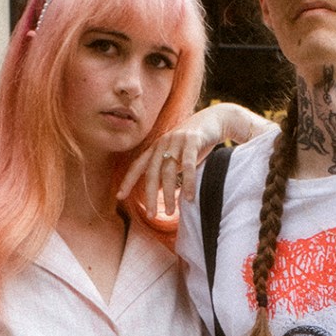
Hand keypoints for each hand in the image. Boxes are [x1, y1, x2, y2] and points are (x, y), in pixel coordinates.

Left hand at [120, 103, 272, 215]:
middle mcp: (163, 142)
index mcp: (156, 147)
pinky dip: (188, 182)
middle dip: (150, 195)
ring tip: (172, 212)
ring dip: (169, 194)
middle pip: (152, 172)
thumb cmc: (195, 143)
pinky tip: (189, 197)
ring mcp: (177, 140)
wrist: (215, 120)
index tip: (119, 196)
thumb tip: (156, 190)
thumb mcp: (176, 156)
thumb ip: (166, 169)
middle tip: (151, 215)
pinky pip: (189, 165)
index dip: (128, 180)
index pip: (139, 165)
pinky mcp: (193, 140)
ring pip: (169, 171)